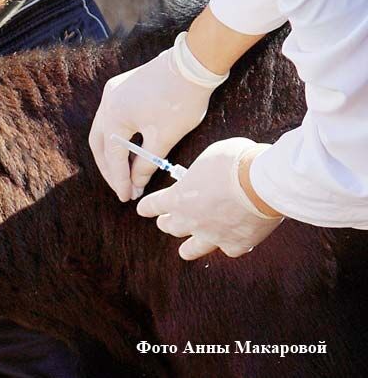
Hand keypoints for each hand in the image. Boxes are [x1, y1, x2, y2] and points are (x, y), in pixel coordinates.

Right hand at [89, 32, 227, 200]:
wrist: (194, 63)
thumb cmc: (181, 100)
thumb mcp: (164, 138)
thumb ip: (146, 163)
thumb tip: (136, 183)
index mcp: (114, 115)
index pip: (112, 155)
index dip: (120, 179)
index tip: (127, 196)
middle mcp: (107, 102)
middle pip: (100, 143)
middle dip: (109, 168)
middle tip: (121, 187)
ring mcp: (112, 92)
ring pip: (104, 130)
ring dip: (112, 152)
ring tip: (125, 172)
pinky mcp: (121, 87)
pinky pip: (112, 117)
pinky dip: (118, 136)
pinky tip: (129, 148)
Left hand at [137, 137, 283, 259]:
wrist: (264, 182)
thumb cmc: (236, 161)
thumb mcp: (209, 156)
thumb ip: (201, 172)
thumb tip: (206, 174)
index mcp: (178, 197)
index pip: (153, 206)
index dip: (148, 207)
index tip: (143, 209)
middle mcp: (190, 220)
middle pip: (170, 227)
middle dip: (168, 223)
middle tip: (169, 221)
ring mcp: (212, 236)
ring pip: (191, 249)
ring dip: (188, 247)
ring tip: (187, 248)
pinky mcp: (236, 245)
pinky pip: (228, 250)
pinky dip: (230, 245)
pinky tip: (232, 242)